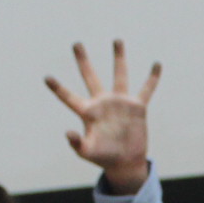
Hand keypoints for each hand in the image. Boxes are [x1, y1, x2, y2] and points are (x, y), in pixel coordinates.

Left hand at [46, 40, 159, 193]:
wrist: (125, 162)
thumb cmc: (103, 157)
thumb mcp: (87, 152)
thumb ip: (76, 144)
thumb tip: (68, 132)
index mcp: (88, 113)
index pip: (69, 98)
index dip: (58, 89)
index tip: (47, 78)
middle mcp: (102, 103)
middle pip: (90, 77)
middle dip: (83, 61)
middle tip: (76, 44)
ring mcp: (120, 103)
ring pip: (120, 75)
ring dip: (118, 58)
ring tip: (116, 40)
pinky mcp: (137, 107)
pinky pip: (146, 90)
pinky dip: (152, 78)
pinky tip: (156, 64)